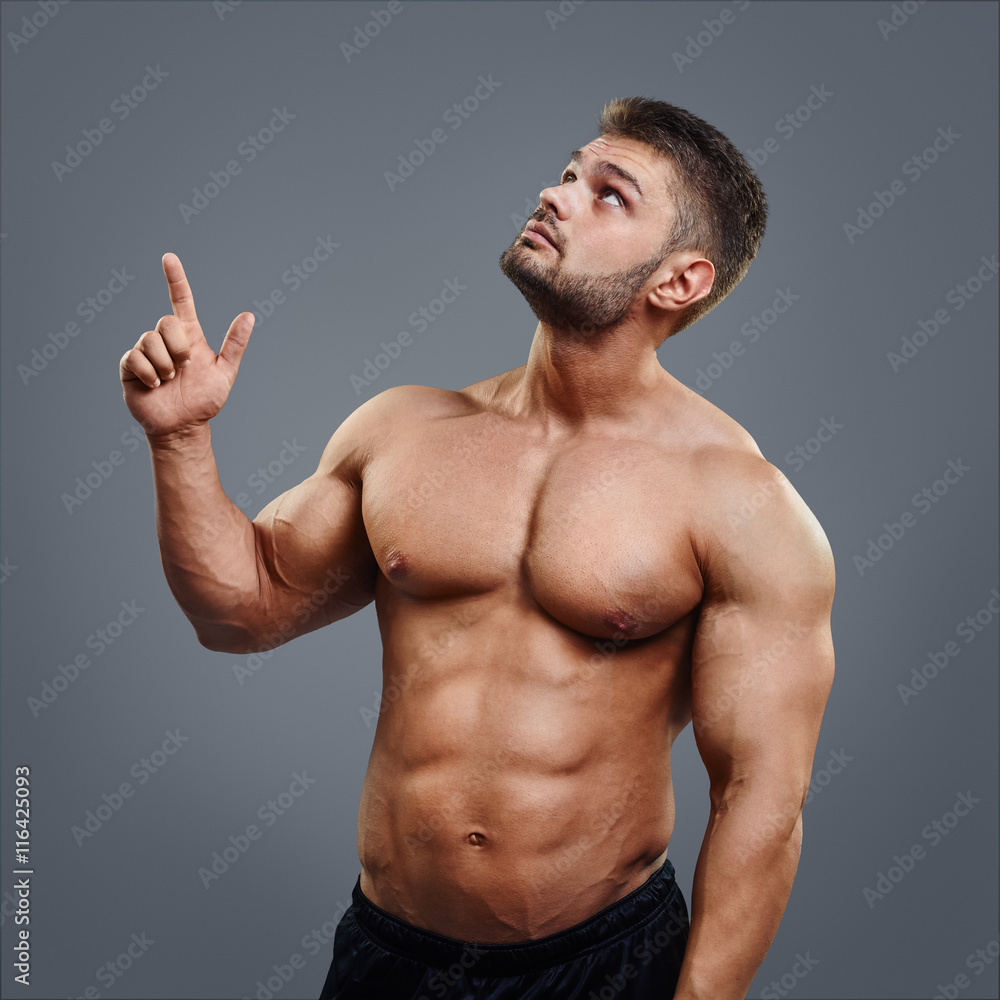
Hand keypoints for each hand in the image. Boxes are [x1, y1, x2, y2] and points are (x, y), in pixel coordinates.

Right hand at [120, 253, 253, 437]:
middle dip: (178, 347)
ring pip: (150, 340)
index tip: (169, 257)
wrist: (184, 426)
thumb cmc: (204, 399)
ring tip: (169, 380)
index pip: (180, 301)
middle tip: (184, 368)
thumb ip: (235, 344)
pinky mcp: (130, 367)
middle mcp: (165, 340)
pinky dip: (149, 373)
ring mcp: (146, 352)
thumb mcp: (225, 372)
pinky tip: (155, 385)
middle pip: (166, 322)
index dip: (175, 279)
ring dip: (165, 364)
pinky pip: (135, 358)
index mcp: (188, 336)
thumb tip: (249, 315)